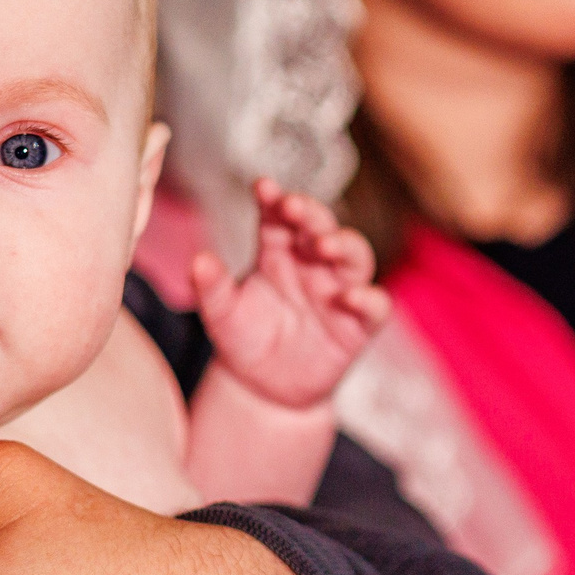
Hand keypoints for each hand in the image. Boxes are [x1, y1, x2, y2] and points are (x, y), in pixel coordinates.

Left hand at [190, 179, 390, 409]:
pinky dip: (368, 299)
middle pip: (321, 226)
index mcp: (277, 250)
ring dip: (343, 245)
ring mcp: (339, 289)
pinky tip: (350, 297)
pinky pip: (375, 306)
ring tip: (324, 246)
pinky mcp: (359, 323)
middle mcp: (312, 263)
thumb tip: (200, 261)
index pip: (278, 216)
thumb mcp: (220, 313)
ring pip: (355, 255)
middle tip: (294, 207)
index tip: (262, 187)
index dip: (273, 199)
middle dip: (311, 213)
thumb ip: (212, 287)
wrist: (264, 387)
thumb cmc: (245, 337)